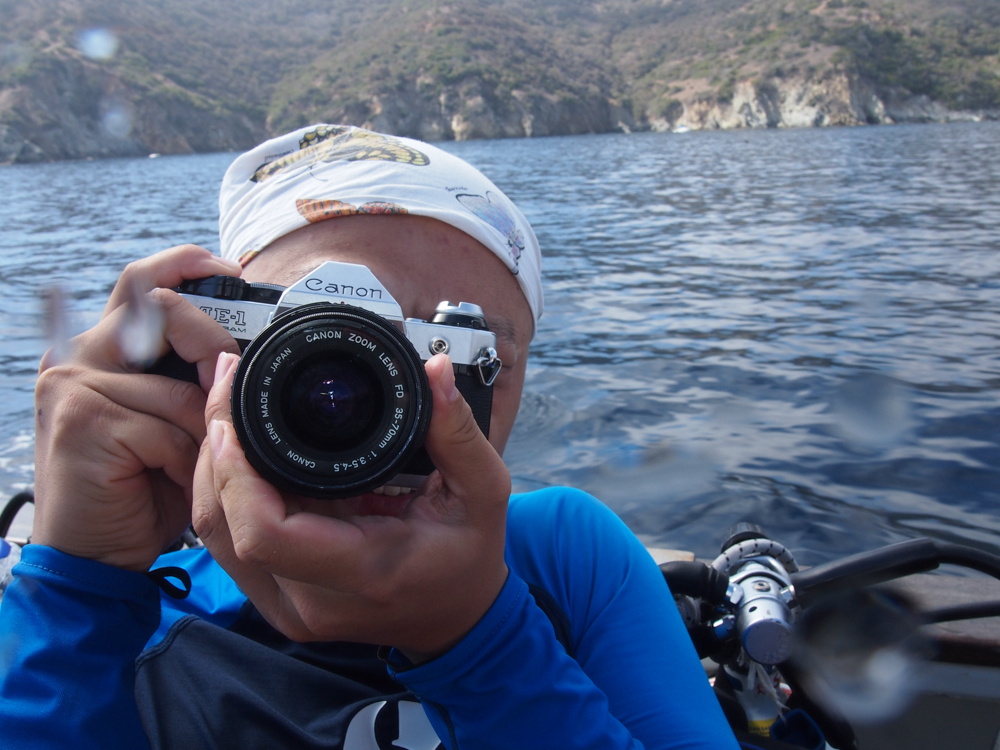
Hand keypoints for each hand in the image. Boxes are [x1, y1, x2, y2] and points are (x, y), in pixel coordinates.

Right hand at [32, 245, 241, 570]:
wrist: (95, 552)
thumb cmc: (142, 487)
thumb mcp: (175, 425)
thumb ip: (194, 383)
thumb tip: (240, 354)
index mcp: (104, 350)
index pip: (145, 283)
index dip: (190, 268)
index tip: (236, 273)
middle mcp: (81, 355)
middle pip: (160, 305)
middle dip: (212, 340)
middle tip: (231, 377)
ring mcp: (75, 384)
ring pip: (183, 388)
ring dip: (204, 435)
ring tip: (187, 466)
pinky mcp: (84, 420)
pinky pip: (169, 429)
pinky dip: (185, 463)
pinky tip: (167, 483)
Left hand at [193, 352, 510, 662]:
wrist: (457, 618)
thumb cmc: (468, 557)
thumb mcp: (482, 492)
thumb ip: (458, 432)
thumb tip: (434, 371)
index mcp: (365, 571)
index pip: (266, 534)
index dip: (236, 472)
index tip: (237, 415)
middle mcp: (313, 602)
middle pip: (226, 528)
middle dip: (215, 453)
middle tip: (228, 388)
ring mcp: (288, 607)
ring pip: (216, 535)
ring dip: (212, 471)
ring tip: (228, 412)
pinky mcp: (276, 600)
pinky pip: (229, 543)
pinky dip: (224, 494)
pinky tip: (237, 453)